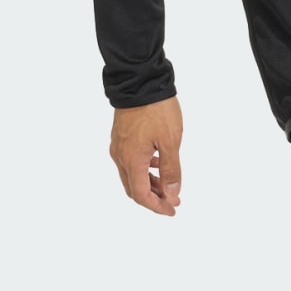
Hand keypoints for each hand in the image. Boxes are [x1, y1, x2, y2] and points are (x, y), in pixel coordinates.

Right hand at [109, 97, 183, 214]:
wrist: (140, 81)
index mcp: (132, 161)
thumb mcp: (170, 141)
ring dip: (149, 183)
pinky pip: (129, 162)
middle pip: (134, 188)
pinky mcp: (120, 137)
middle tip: (172, 201)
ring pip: (131, 175)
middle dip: (153, 198)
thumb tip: (171, 193)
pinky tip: (157, 163)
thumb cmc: (157, 109)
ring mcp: (118, 147)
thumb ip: (171, 170)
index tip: (172, 209)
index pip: (141, 195)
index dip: (156, 207)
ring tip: (168, 185)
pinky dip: (144, 169)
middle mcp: (120, 157)